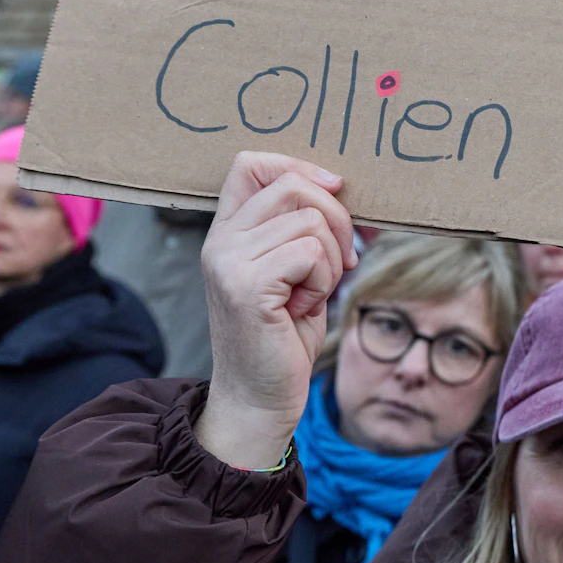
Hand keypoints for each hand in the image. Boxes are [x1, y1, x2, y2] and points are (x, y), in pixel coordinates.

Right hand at [196, 152, 358, 468]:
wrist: (258, 399)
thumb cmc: (282, 337)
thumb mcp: (295, 271)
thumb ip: (304, 229)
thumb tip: (341, 186)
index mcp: (226, 231)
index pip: (251, 163)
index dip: (299, 167)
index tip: (333, 190)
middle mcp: (220, 240)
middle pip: (293, 186)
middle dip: (336, 218)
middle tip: (342, 260)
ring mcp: (228, 261)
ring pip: (309, 221)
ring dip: (330, 259)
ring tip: (311, 292)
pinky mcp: (247, 285)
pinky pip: (310, 254)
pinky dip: (323, 281)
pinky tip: (303, 308)